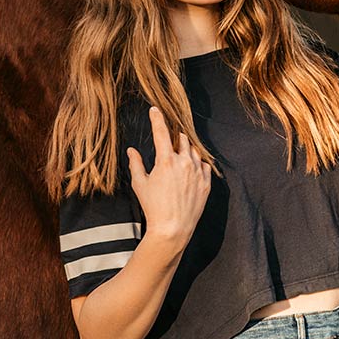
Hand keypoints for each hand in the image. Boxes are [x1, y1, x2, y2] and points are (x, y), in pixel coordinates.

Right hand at [126, 106, 210, 248]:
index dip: (157, 119)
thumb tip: (132, 150)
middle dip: (174, 140)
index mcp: (166, 160)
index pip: (161, 132)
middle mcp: (184, 162)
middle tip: (168, 147)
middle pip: (182, 139)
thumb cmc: (153, 207)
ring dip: (186, 152)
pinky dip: (198, 165)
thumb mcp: (140, 184)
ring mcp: (198, 172)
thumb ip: (136, 164)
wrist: (173, 228)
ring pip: (194, 152)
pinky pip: (205, 166)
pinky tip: (190, 172)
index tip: (155, 110)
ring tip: (178, 163)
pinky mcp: (206, 183)